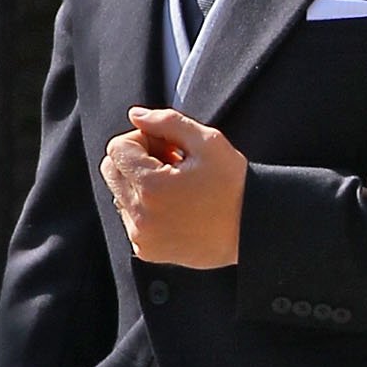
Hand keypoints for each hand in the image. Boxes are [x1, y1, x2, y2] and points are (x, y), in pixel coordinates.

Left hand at [102, 109, 246, 266]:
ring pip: (120, 195)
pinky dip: (147, 209)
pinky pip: (132, 219)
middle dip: (136, 160)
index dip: (143, 140)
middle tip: (170, 163)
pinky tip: (177, 207)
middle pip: (112, 171)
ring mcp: (142, 236)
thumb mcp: (208, 142)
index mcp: (151, 186)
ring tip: (177, 188)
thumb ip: (167, 122)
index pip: (118, 148)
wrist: (254, 230)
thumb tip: (136, 116)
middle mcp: (141, 215)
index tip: (169, 148)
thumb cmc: (235, 186)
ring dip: (141, 185)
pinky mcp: (148, 250)